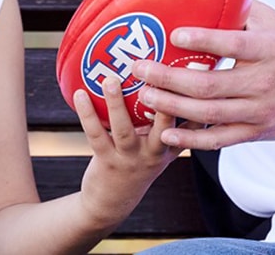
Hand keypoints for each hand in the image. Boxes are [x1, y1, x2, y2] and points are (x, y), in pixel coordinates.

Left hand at [74, 76, 183, 228]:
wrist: (113, 202)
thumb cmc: (140, 164)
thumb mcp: (164, 148)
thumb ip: (173, 121)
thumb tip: (176, 79)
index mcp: (172, 145)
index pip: (191, 122)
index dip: (194, 99)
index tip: (194, 71)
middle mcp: (155, 153)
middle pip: (165, 126)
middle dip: (163, 100)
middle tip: (157, 74)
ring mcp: (130, 159)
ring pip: (125, 129)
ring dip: (116, 103)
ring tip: (110, 79)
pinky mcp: (107, 162)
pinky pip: (96, 135)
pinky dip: (88, 114)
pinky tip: (80, 93)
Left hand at [131, 0, 274, 150]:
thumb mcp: (273, 22)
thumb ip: (242, 8)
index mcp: (267, 50)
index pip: (234, 45)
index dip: (204, 39)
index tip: (175, 33)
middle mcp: (262, 83)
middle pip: (210, 85)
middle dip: (169, 78)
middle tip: (140, 68)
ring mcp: (259, 111)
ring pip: (209, 113)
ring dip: (172, 106)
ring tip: (144, 96)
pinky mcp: (256, 131)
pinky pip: (219, 139)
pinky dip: (192, 139)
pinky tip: (168, 133)